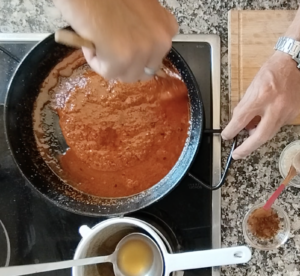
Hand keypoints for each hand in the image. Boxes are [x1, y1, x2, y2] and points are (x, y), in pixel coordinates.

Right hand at [53, 0, 177, 81]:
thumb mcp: (141, 9)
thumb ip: (146, 30)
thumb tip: (136, 48)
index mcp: (167, 27)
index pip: (156, 58)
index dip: (138, 55)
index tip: (124, 46)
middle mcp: (161, 42)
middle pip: (144, 71)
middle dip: (127, 64)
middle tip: (111, 48)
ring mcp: (143, 52)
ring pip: (127, 76)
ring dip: (110, 63)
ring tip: (99, 40)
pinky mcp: (123, 60)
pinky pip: (109, 73)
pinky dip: (96, 61)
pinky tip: (92, 40)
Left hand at [222, 51, 299, 159]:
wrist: (295, 63)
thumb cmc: (271, 72)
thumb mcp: (252, 87)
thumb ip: (245, 106)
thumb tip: (240, 123)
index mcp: (261, 96)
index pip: (242, 119)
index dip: (231, 130)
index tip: (226, 136)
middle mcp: (275, 106)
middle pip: (261, 136)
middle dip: (247, 148)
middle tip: (237, 154)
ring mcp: (287, 111)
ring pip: (270, 133)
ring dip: (257, 138)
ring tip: (248, 137)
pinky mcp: (294, 114)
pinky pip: (277, 126)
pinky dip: (268, 128)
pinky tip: (262, 125)